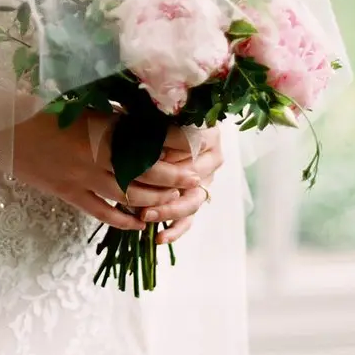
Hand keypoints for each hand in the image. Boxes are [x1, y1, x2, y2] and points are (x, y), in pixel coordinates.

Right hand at [4, 109, 204, 230]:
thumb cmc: (37, 107)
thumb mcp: (79, 105)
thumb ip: (110, 115)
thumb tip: (144, 119)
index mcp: (101, 127)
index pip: (151, 140)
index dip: (177, 146)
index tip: (195, 146)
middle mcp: (96, 155)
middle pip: (148, 173)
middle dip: (175, 178)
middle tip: (195, 179)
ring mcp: (82, 178)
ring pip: (130, 197)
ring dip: (155, 201)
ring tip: (173, 199)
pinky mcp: (68, 194)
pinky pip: (102, 212)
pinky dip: (124, 220)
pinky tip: (138, 223)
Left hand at [140, 125, 223, 245]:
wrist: (173, 124)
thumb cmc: (163, 117)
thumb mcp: (161, 117)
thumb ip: (161, 127)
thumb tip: (148, 145)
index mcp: (209, 137)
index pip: (190, 150)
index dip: (168, 155)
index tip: (143, 158)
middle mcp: (212, 161)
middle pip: (192, 181)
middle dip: (166, 190)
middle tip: (144, 195)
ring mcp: (205, 182)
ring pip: (191, 202)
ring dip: (168, 211)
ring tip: (146, 215)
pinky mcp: (195, 198)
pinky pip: (189, 219)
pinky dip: (175, 230)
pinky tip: (159, 237)